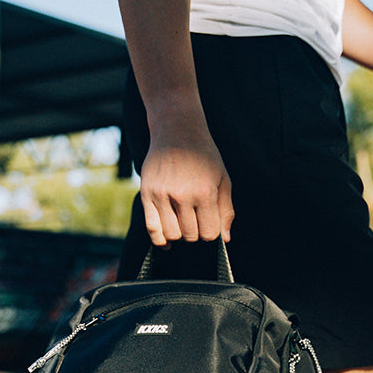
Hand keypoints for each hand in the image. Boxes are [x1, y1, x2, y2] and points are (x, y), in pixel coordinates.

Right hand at [140, 117, 233, 246]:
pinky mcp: (146, 193)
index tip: (209, 224)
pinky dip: (160, 240)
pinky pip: (152, 229)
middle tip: (196, 219)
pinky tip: (167, 242)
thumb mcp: (223, 179)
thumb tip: (225, 239)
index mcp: (204, 192)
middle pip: (191, 236)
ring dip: (180, 235)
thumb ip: (226, 210)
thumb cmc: (204, 156)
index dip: (211, 233)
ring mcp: (162, 195)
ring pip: (172, 235)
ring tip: (183, 223)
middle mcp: (182, 195)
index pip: (209, 233)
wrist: (177, 130)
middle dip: (196, 233)